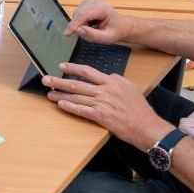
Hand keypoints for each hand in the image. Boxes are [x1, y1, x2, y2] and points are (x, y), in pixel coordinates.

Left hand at [42, 63, 171, 149]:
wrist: (146, 126)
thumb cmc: (140, 110)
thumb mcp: (131, 89)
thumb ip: (117, 81)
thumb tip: (108, 77)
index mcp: (112, 81)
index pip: (88, 71)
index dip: (73, 68)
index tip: (62, 66)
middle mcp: (106, 90)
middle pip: (78, 82)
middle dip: (60, 80)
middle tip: (46, 79)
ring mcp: (103, 102)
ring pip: (77, 96)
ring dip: (61, 94)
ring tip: (50, 93)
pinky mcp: (101, 116)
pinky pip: (82, 110)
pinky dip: (70, 107)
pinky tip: (61, 104)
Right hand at [63, 0, 130, 44]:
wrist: (122, 25)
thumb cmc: (115, 31)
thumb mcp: (106, 38)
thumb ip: (93, 35)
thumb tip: (78, 30)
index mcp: (103, 8)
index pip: (83, 15)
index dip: (74, 24)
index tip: (66, 34)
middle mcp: (96, 1)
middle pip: (79, 13)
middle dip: (78, 25)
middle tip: (87, 33)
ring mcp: (91, 0)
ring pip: (77, 13)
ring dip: (80, 23)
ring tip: (91, 27)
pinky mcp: (88, 2)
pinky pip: (78, 12)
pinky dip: (80, 20)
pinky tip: (89, 23)